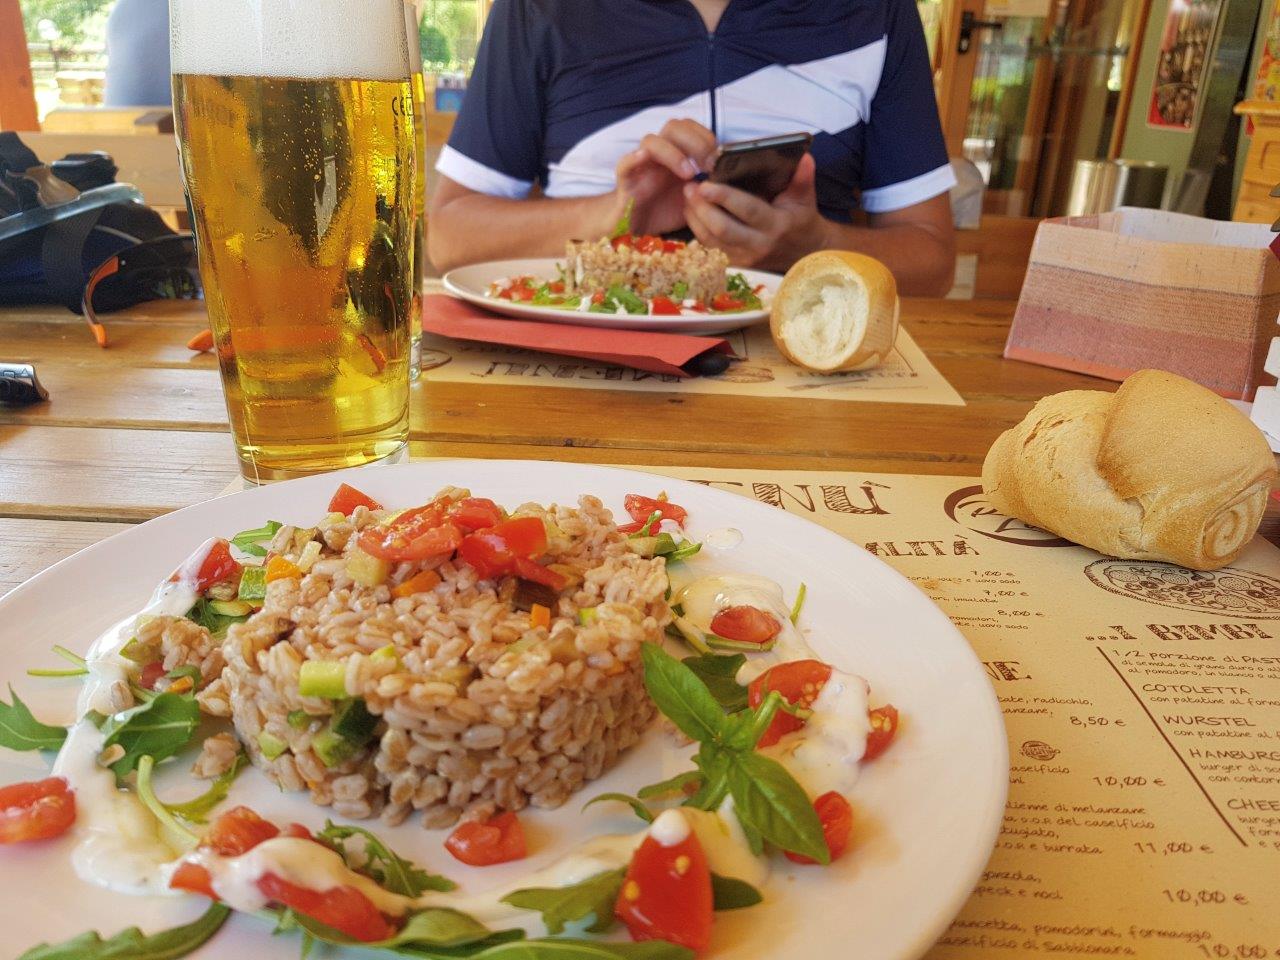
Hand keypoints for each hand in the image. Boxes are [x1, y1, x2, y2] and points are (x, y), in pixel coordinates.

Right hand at [610, 119, 716, 234]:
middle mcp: (659, 154)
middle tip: (708, 165)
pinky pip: (624, 163)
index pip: (691, 128)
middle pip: (673, 127)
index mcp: (677, 153)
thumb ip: (710, 187)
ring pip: (651, 140)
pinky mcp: (625, 181)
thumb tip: (733, 180)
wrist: (638, 231)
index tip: (720, 158)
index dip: (706, 137)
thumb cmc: (668, 212)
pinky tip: (644, 158)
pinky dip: (634, 158)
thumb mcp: (697, 199)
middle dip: (695, 141)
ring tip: (689, 174)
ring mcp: (641, 165)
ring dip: (673, 153)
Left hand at [682, 154, 828, 270]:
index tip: (705, 184)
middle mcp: (758, 245)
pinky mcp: (735, 264)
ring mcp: (745, 258)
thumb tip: (804, 157)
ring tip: (687, 196)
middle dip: (702, 208)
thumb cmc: (801, 220)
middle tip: (689, 187)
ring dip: (695, 218)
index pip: (748, 211)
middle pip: (722, 229)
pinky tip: (692, 211)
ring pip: (711, 240)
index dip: (725, 198)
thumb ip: (803, 179)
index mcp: (776, 226)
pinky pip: (710, 248)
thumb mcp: (805, 199)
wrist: (803, 254)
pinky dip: (697, 229)